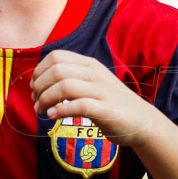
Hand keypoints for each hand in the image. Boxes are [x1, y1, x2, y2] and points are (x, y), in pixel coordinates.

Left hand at [30, 50, 156, 145]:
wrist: (142, 122)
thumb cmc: (111, 104)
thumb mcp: (92, 83)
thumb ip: (71, 79)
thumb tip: (39, 83)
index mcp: (90, 65)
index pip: (56, 57)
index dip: (39, 71)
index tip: (34, 86)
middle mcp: (95, 74)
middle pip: (57, 70)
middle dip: (40, 86)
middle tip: (36, 101)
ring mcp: (102, 91)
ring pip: (65, 86)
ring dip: (46, 99)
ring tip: (41, 110)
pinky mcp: (106, 110)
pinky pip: (79, 105)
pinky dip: (60, 111)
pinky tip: (53, 117)